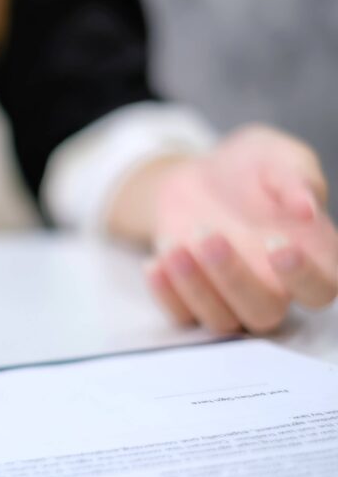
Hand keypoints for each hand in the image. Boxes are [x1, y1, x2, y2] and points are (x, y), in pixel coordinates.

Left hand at [144, 125, 337, 333]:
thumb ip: (298, 178)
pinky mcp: (191, 298)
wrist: (201, 172)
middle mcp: (274, 287)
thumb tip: (307, 207)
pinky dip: (166, 294)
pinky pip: (181, 315)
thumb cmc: (254, 166)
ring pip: (221, 320)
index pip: (321, 288)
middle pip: (264, 313)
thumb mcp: (279, 155)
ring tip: (174, 246)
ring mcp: (230, 298)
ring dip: (195, 287)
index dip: (304, 277)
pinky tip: (154, 263)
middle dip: (234, 279)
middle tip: (210, 237)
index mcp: (312, 258)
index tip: (279, 245)